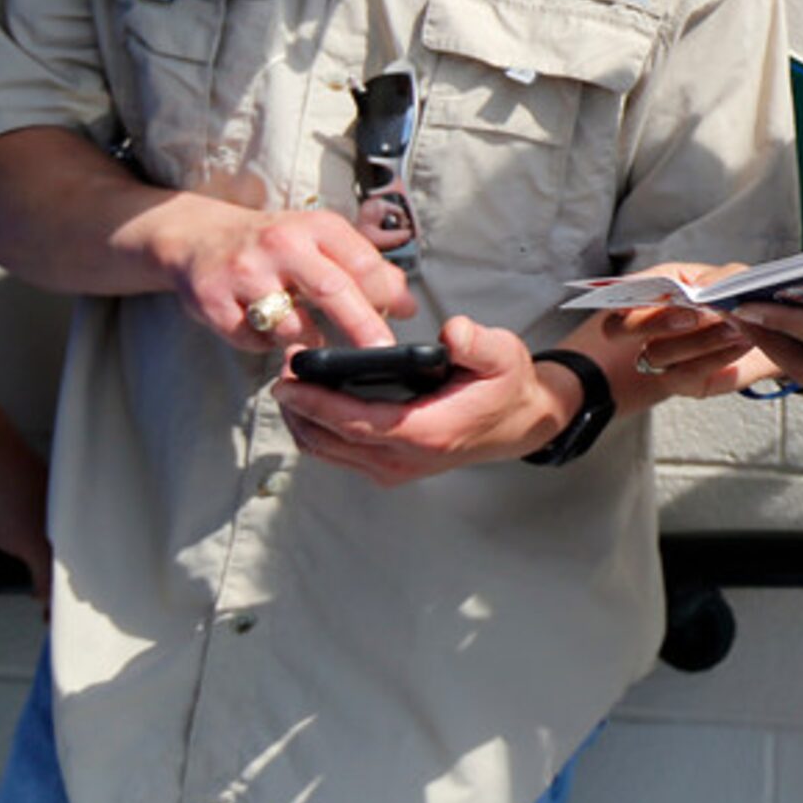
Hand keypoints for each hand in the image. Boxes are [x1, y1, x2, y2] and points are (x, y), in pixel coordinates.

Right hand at [160, 206, 415, 354]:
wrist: (198, 238)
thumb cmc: (274, 245)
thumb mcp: (319, 240)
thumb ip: (363, 268)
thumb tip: (407, 305)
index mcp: (315, 226)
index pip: (361, 260)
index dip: (388, 292)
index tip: (406, 315)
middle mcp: (280, 243)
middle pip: (331, 290)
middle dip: (362, 325)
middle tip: (382, 352)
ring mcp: (244, 272)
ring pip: (291, 325)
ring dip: (306, 340)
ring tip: (307, 335)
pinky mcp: (212, 299)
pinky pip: (252, 339)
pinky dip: (264, 344)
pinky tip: (264, 328)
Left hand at [274, 315, 572, 485]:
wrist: (519, 424)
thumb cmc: (506, 387)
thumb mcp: (502, 355)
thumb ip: (478, 343)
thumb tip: (452, 332)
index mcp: (428, 432)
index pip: (357, 423)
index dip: (317, 404)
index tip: (287, 381)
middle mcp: (405, 460)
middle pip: (330, 442)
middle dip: (298, 409)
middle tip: (283, 371)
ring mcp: (395, 470)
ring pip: (329, 453)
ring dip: (303, 422)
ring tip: (292, 384)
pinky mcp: (389, 469)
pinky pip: (339, 455)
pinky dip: (318, 431)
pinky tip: (313, 405)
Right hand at [599, 265, 780, 399]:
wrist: (770, 333)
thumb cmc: (742, 300)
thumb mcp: (732, 278)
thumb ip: (718, 278)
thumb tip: (706, 287)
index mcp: (655, 291)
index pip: (622, 292)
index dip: (626, 292)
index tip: (643, 294)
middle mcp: (649, 325)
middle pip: (620, 328)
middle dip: (655, 321)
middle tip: (694, 314)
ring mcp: (662, 357)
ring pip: (658, 353)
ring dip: (699, 339)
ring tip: (734, 327)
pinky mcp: (684, 381)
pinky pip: (689, 373)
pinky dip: (718, 355)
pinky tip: (741, 342)